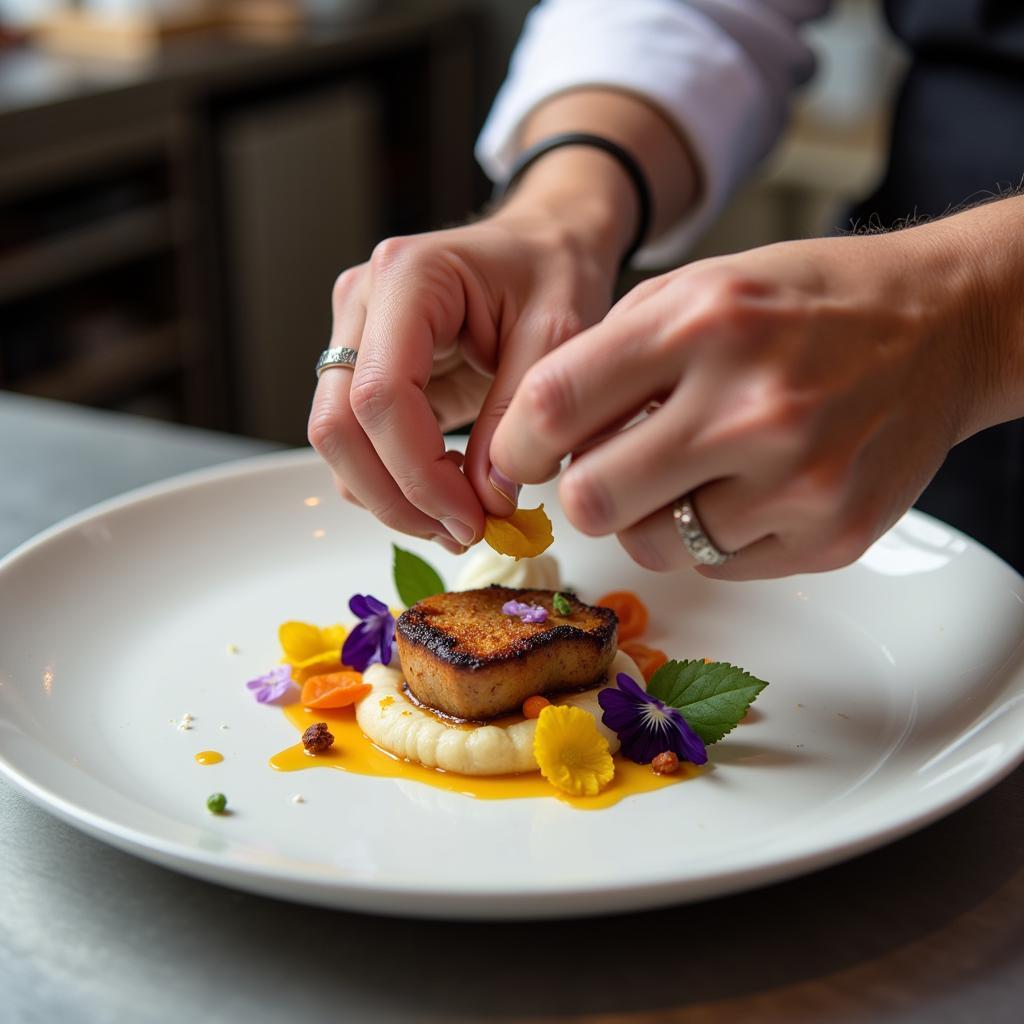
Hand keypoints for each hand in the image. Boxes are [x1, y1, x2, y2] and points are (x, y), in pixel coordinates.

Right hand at [307, 197, 620, 551]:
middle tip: (463, 532)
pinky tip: (445, 492)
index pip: (381, 395)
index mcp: (409, 276)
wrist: (543, 243)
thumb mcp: (560, 334)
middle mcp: (362, 302)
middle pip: (338, 427)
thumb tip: (487, 502)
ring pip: (336, 442)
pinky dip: (390, 481)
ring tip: (459, 519)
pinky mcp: (362, 366)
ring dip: (389, 497)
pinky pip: (355, 440)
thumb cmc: (555, 271)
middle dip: (397, 497)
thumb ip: (520, 416)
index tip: (472, 517)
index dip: (419, 472)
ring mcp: (353, 334)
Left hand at [490, 222, 993, 579]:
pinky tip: (746, 488)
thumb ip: (610, 355)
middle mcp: (749, 405)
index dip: (514, 443)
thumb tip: (541, 436)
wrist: (940, 324)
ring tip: (690, 473)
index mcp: (701, 324)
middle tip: (606, 470)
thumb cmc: (805, 302)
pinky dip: (712, 534)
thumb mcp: (697, 288)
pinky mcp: (830, 535)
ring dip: (650, 517)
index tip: (519, 455)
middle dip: (583, 490)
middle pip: (592, 498)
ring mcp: (796, 479)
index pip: (555, 404)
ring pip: (652, 545)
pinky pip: (717, 563)